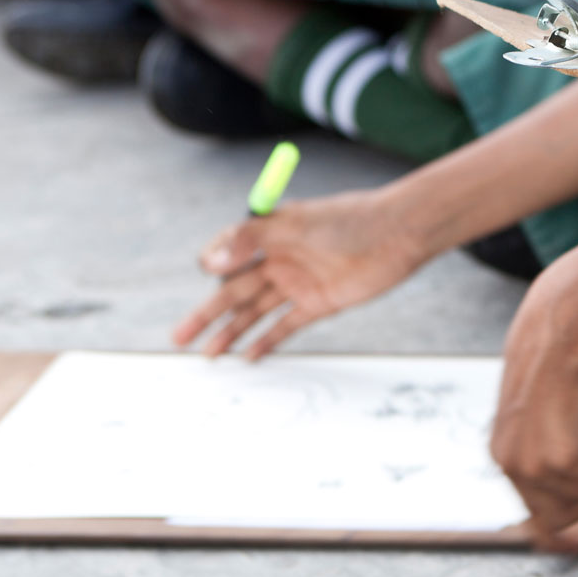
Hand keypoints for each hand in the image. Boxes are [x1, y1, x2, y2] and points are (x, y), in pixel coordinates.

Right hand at [173, 188, 434, 357]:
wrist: (397, 234)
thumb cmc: (348, 219)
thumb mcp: (293, 224)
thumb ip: (249, 241)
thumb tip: (208, 262)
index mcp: (270, 234)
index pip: (228, 255)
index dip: (212, 269)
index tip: (205, 275)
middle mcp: (280, 259)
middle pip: (235, 292)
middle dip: (207, 315)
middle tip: (180, 339)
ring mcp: (299, 283)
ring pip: (256, 313)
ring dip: (232, 333)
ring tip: (209, 356)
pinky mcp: (320, 303)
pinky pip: (286, 326)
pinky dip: (267, 341)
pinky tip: (248, 356)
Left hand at [490, 274, 577, 551]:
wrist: (569, 326)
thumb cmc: (563, 350)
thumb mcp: (542, 397)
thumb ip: (548, 428)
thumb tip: (577, 447)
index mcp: (504, 448)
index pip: (532, 510)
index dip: (561, 524)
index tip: (575, 543)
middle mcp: (510, 462)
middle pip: (558, 515)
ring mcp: (533, 464)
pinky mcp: (560, 460)